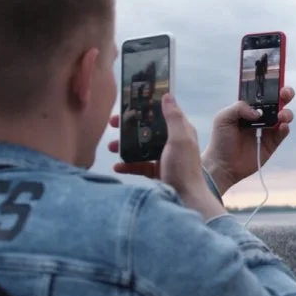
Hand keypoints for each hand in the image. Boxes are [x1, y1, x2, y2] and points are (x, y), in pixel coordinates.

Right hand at [107, 94, 223, 218]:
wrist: (185, 199)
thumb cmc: (183, 168)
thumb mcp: (179, 139)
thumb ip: (173, 118)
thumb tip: (167, 95)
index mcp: (181, 132)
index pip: (163, 113)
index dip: (147, 107)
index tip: (129, 103)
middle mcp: (173, 143)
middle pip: (149, 129)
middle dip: (130, 126)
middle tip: (113, 124)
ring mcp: (165, 158)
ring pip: (142, 147)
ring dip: (125, 145)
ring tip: (111, 146)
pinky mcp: (158, 173)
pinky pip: (140, 166)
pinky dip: (128, 165)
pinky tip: (117, 166)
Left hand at [201, 86, 295, 194]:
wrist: (223, 164)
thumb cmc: (220, 139)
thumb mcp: (223, 118)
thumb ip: (239, 108)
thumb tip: (258, 112)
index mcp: (248, 107)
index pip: (263, 93)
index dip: (271, 85)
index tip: (277, 79)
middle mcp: (260, 116)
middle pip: (278, 101)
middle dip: (285, 94)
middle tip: (285, 94)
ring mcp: (267, 129)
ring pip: (284, 115)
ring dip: (286, 112)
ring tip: (281, 115)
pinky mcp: (272, 143)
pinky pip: (283, 132)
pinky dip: (285, 127)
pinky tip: (281, 126)